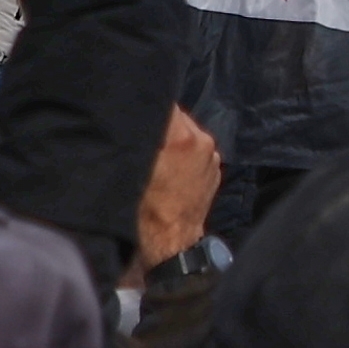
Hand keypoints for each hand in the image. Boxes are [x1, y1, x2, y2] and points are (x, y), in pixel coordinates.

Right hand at [134, 103, 225, 275]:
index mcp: (184, 137)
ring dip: (172, 139)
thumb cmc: (145, 210)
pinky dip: (183, 154)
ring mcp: (213, 156)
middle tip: (142, 136)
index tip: (134, 112)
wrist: (171, 243)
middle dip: (160, 124)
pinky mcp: (215, 169)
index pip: (164, 104)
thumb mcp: (133, 170)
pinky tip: (170, 169)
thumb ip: (140, 138)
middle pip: (176, 117)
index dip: (147, 106)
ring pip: (187, 133)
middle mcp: (204, 141)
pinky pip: (196, 150)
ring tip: (156, 156)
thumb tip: (133, 113)